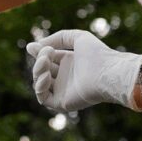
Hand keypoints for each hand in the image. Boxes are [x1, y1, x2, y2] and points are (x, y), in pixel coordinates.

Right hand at [26, 30, 141, 111]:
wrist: (108, 73)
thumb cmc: (98, 54)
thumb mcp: (78, 37)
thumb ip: (58, 38)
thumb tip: (32, 47)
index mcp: (69, 63)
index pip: (47, 58)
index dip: (38, 52)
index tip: (33, 47)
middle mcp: (65, 78)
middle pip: (41, 70)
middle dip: (39, 61)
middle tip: (47, 54)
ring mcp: (63, 91)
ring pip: (39, 84)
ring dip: (37, 72)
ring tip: (46, 63)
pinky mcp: (62, 103)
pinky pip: (43, 98)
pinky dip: (40, 87)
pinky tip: (47, 76)